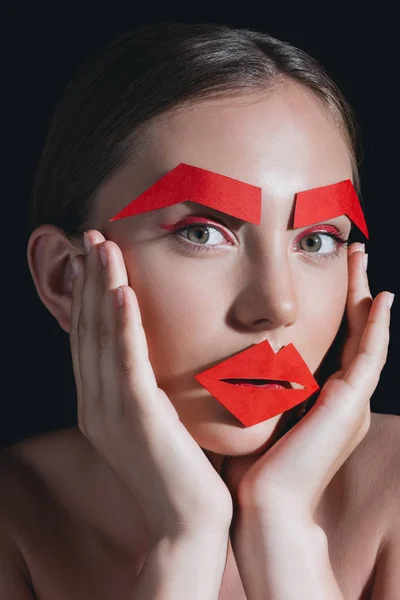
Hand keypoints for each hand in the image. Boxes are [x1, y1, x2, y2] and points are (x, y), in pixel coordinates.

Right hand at [69, 229, 232, 540]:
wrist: (189, 522)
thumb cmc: (182, 470)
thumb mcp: (157, 422)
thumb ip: (148, 388)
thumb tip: (157, 356)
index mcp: (99, 404)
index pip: (90, 337)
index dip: (90, 294)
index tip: (96, 257)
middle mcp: (96, 404)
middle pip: (89, 328)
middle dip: (90, 280)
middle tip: (92, 236)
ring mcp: (112, 412)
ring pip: (102, 337)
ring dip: (102, 288)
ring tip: (103, 247)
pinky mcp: (138, 419)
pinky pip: (127, 363)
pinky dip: (123, 326)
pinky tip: (123, 292)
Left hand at [221, 242, 392, 521]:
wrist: (262, 506)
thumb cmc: (250, 466)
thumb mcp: (254, 413)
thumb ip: (253, 387)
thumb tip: (228, 361)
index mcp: (321, 399)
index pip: (334, 340)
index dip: (336, 305)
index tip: (328, 272)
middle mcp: (342, 397)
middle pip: (355, 331)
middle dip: (354, 289)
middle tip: (354, 252)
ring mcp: (350, 401)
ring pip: (367, 335)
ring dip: (365, 295)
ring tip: (363, 257)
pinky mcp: (350, 404)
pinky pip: (370, 355)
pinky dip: (377, 325)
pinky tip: (380, 296)